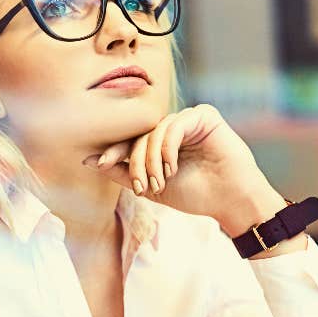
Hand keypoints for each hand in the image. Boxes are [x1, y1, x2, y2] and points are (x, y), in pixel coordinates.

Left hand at [82, 104, 287, 237]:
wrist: (230, 201)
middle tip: (139, 185)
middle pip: (140, 136)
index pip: (131, 141)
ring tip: (159, 182)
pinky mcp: (204, 115)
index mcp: (161, 143)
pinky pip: (174, 125)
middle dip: (134, 161)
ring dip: (151, 159)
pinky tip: (172, 167)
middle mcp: (173, 129)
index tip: (98, 163)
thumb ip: (121, 173)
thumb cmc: (196, 195)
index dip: (114, 151)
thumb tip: (87, 161)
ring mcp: (189, 121)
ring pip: (154, 131)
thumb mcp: (152, 187)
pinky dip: (167, 147)